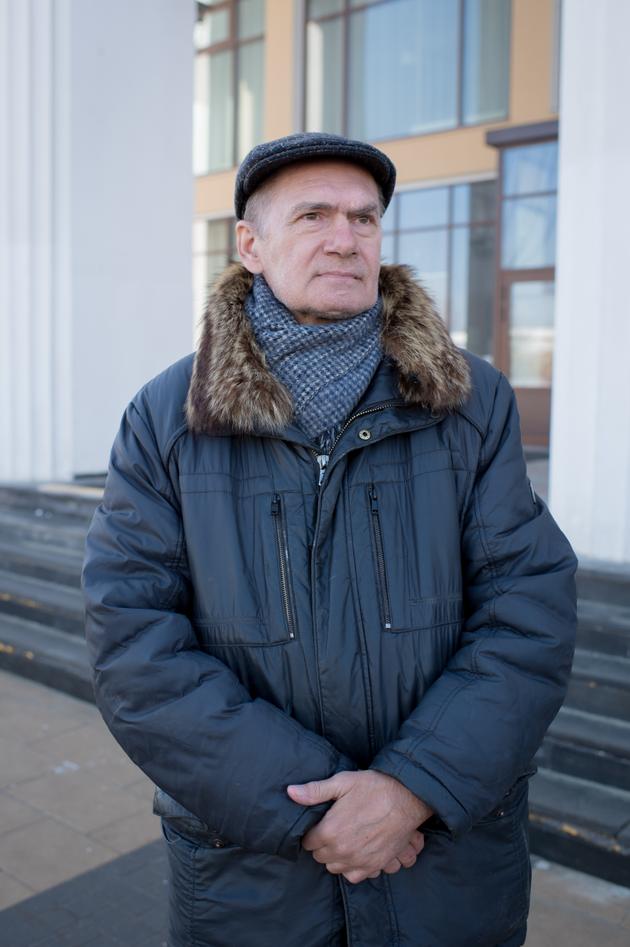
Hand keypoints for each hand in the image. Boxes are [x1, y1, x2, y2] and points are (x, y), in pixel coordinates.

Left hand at [286, 770, 432, 883]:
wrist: (407, 798)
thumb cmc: (373, 787)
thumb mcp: (342, 782)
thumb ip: (314, 791)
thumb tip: (290, 792)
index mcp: (330, 831)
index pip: (308, 843)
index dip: (312, 832)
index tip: (320, 824)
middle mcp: (342, 851)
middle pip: (320, 857)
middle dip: (322, 845)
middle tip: (332, 829)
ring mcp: (359, 861)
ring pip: (335, 868)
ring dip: (336, 857)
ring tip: (343, 840)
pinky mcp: (375, 865)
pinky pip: (354, 876)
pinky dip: (352, 867)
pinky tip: (356, 852)